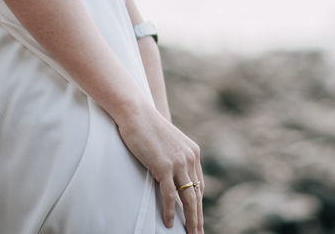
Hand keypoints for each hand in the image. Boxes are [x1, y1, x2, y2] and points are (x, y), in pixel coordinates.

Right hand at [116, 103, 204, 232]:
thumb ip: (172, 158)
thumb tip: (168, 174)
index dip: (198, 202)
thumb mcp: (166, 143)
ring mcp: (179, 162)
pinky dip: (170, 211)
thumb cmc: (146, 127)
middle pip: (197, 194)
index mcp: (193, 152)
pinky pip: (169, 195)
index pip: (199, 184)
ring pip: (188, 198)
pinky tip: (170, 223)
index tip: (196, 216)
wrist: (135, 113)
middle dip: (198, 216)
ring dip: (190, 219)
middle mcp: (190, 158)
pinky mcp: (164, 166)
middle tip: (198, 233)